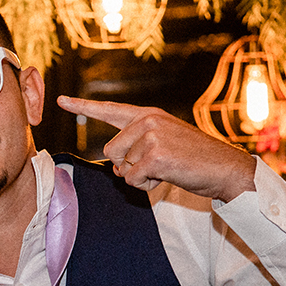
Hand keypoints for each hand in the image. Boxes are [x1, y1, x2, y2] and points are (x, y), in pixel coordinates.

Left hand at [56, 97, 256, 200]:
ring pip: (122, 167)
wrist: (224, 168)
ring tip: (165, 169)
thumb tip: (118, 169)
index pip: (109, 110)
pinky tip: (167, 176)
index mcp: (148, 115)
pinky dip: (146, 185)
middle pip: (110, 151)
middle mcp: (148, 120)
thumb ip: (136, 148)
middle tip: (157, 165)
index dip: (82, 106)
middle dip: (128, 166)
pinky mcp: (156, 155)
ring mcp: (152, 136)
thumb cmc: (193, 160)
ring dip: (139, 176)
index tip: (60, 99)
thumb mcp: (163, 144)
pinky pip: (133, 179)